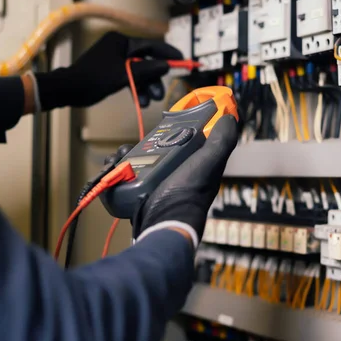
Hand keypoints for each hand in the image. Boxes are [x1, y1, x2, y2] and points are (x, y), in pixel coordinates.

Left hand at [35, 32, 182, 109]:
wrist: (68, 89)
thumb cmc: (93, 78)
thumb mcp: (123, 75)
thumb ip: (146, 69)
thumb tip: (166, 65)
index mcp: (121, 41)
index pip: (150, 45)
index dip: (167, 53)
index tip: (181, 59)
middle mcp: (119, 47)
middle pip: (146, 61)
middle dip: (153, 79)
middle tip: (159, 94)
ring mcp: (115, 59)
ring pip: (138, 72)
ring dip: (144, 87)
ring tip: (147, 102)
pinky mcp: (111, 71)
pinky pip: (129, 77)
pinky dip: (135, 88)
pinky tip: (139, 101)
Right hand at [105, 115, 237, 245]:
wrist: (164, 223)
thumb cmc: (189, 193)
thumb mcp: (210, 162)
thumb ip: (222, 141)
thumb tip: (229, 117)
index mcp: (190, 167)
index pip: (178, 144)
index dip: (169, 132)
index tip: (160, 125)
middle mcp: (172, 176)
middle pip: (150, 152)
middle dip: (137, 146)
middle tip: (129, 147)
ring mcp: (152, 187)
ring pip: (132, 164)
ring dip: (121, 158)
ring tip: (116, 158)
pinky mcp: (135, 196)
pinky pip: (121, 179)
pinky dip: (113, 172)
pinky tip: (111, 169)